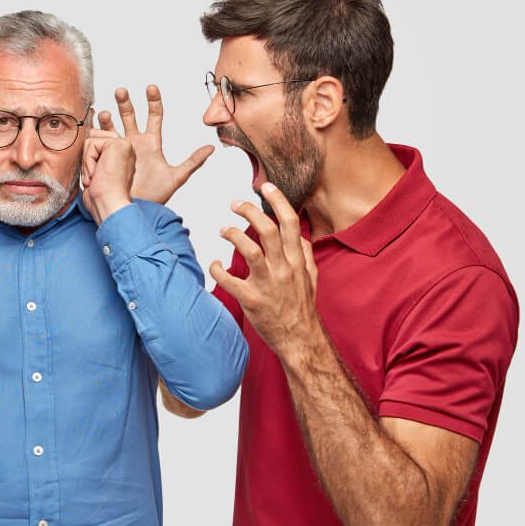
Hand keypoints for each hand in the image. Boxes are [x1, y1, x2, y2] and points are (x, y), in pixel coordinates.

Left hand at [81, 127, 134, 223]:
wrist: (109, 205)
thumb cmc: (102, 195)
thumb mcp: (94, 170)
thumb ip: (94, 152)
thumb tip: (88, 133)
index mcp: (121, 154)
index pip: (96, 142)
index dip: (88, 158)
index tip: (94, 177)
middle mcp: (125, 148)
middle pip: (93, 139)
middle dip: (87, 159)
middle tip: (93, 178)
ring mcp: (124, 145)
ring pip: (90, 142)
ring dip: (87, 163)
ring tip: (95, 177)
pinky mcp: (118, 144)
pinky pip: (91, 144)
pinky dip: (88, 161)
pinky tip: (96, 175)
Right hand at [98, 85, 213, 204]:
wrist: (137, 209)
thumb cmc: (156, 196)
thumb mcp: (176, 178)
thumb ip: (193, 162)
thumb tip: (211, 148)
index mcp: (152, 143)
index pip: (154, 116)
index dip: (153, 101)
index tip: (151, 87)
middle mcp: (135, 143)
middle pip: (130, 116)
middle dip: (125, 103)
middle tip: (121, 91)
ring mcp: (120, 150)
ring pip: (112, 128)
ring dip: (108, 119)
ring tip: (104, 114)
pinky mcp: (108, 159)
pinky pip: (100, 142)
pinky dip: (94, 132)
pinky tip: (91, 125)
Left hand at [209, 182, 319, 359]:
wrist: (299, 339)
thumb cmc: (302, 307)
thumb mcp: (311, 277)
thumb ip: (304, 253)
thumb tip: (297, 234)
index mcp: (297, 260)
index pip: (290, 222)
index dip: (277, 201)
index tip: (264, 186)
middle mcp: (284, 268)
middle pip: (267, 229)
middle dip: (249, 211)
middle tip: (234, 204)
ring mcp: (268, 284)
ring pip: (250, 250)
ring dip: (233, 234)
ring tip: (223, 229)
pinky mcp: (252, 300)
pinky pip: (230, 280)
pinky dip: (217, 269)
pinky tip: (214, 264)